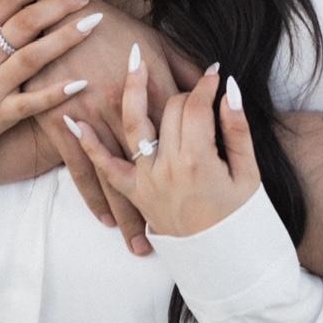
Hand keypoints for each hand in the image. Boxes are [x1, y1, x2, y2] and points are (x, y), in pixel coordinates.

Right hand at [31, 1, 183, 253]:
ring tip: (139, 244)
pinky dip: (93, 199)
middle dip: (159, 206)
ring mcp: (95, 120)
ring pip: (116, 178)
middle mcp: (127, 109)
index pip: (180, 133)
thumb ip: (186, 66)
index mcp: (153, 86)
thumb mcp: (158, 40)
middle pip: (149, 167)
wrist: (64, 16)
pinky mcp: (66, 124)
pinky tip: (104, 221)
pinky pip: (82, 170)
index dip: (193, 163)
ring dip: (126, 215)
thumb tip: (215, 83)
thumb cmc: (115, 27)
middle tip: (170, 240)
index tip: (204, 197)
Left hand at [75, 56, 260, 238]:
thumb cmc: (240, 219)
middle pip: (169, 110)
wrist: (224, 264)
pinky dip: (88, 144)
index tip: (216, 72)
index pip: (197, 106)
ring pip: (135, 124)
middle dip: (182, 90)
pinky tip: (74, 119)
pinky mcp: (133, 193)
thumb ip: (237, 129)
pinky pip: (105, 167)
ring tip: (132, 58)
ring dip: (132, 88)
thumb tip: (230, 89)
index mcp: (198, 160)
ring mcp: (146, 180)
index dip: (207, 84)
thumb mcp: (248, 173)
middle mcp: (166, 167)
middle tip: (195, 87)